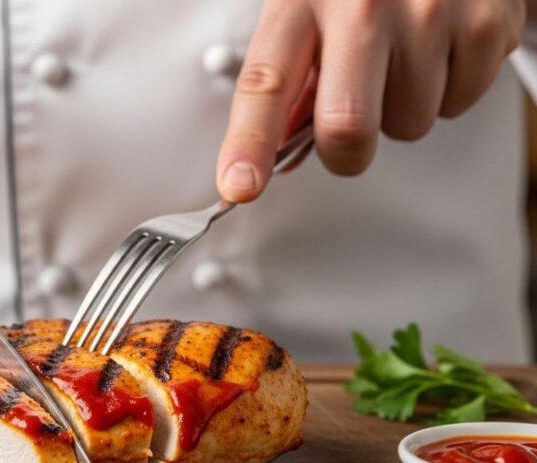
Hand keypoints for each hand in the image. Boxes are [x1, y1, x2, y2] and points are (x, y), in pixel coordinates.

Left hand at [216, 0, 525, 202]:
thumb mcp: (312, 11)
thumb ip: (293, 82)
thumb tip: (279, 155)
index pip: (266, 84)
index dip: (250, 143)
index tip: (239, 184)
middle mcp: (363, 4)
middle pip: (346, 128)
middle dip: (346, 152)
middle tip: (350, 127)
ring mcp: (427, 13)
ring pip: (408, 125)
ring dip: (402, 110)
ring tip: (403, 56)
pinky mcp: (482, 24)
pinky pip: (457, 105)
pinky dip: (447, 90)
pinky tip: (439, 48)